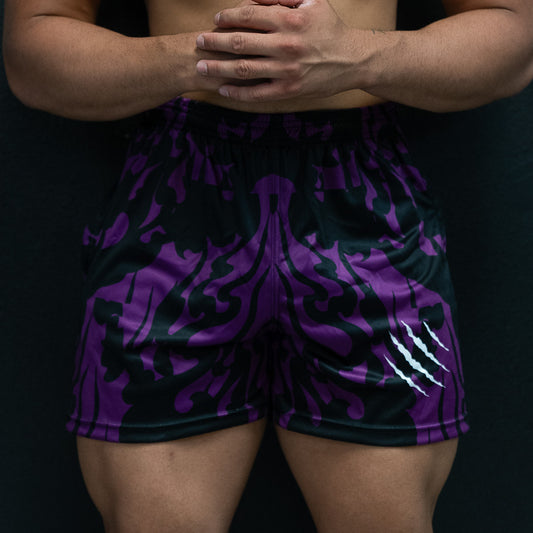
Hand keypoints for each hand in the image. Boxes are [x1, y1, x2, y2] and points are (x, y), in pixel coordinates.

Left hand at [195, 0, 361, 101]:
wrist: (353, 60)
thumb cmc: (331, 29)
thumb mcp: (313, 2)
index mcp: (290, 20)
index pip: (249, 16)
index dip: (228, 17)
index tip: (216, 20)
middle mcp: (285, 45)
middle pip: (240, 42)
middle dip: (215, 42)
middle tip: (199, 42)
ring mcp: (285, 70)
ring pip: (243, 69)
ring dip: (218, 67)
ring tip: (202, 66)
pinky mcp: (288, 90)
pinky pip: (257, 93)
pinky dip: (237, 92)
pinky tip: (223, 89)